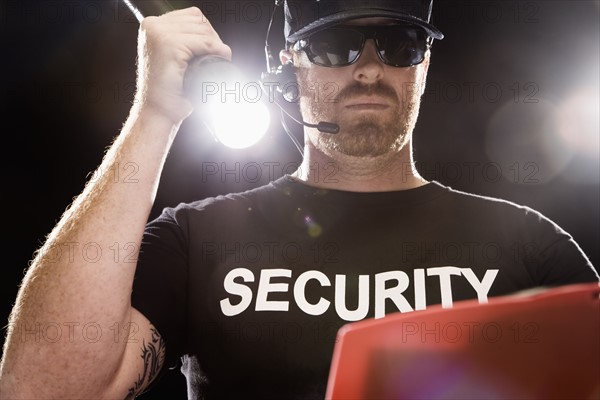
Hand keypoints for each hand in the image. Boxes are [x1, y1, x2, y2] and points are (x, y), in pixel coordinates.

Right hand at [134, 7, 231, 122]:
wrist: (157, 112)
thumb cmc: (167, 91)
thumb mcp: (172, 59)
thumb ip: (184, 42)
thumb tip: (215, 38)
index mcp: (151, 26)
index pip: (192, 16)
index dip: (207, 32)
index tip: (212, 50)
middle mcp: (152, 26)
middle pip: (199, 20)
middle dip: (213, 39)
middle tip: (217, 58)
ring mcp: (159, 34)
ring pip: (204, 30)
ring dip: (216, 46)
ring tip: (216, 61)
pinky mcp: (169, 45)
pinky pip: (204, 43)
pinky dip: (215, 51)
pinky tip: (219, 60)